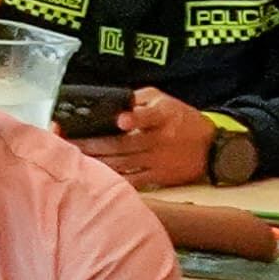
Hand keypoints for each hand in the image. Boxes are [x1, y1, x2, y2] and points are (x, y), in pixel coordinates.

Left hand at [70, 87, 221, 190]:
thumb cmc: (182, 119)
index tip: (121, 119)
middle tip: (65, 140)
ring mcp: (158, 160)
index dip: (135, 118)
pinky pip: (131, 180)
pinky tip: (92, 176)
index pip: (149, 116)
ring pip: (122, 163)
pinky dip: (112, 178)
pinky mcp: (158, 177)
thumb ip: (138, 99)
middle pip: (122, 144)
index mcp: (164, 116)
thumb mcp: (165, 100)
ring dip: (95, 161)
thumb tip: (112, 101)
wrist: (213, 148)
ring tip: (70, 157)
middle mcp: (160, 139)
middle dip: (91, 143)